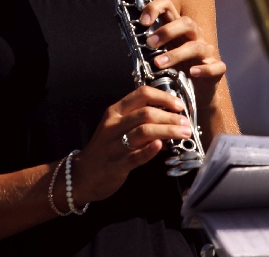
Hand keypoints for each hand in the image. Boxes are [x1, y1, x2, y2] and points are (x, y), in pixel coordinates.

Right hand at [69, 85, 193, 204]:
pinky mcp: (115, 165)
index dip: (164, 97)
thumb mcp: (117, 127)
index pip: (141, 94)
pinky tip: (161, 146)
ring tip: (183, 134)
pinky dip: (150, 150)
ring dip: (167, 131)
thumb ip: (140, 121)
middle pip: (146, 113)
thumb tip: (170, 119)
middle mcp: (114, 125)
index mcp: (115, 112)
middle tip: (186, 124)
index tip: (179, 105)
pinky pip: (135, 156)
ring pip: (144, 132)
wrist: (82, 175)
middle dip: (170, 117)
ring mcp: (114, 145)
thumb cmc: (104, 148)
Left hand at [139, 0, 226, 102]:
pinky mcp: (216, 70)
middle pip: (185, 22)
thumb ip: (148, 45)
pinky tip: (192, 73)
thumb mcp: (159, 55)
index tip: (143, 21)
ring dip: (176, 54)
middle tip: (149, 43)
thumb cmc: (175, 72)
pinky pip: (215, 67)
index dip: (156, 8)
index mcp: (178, 29)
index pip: (169, 7)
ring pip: (196, 45)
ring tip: (159, 63)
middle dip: (166, 31)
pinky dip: (204, 69)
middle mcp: (194, 36)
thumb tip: (127, 37)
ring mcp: (206, 53)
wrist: (194, 96)